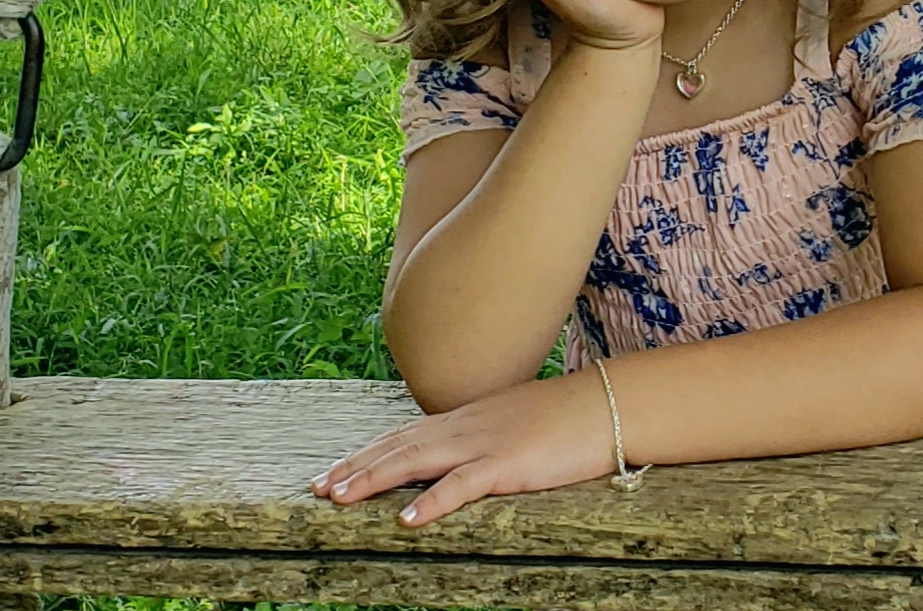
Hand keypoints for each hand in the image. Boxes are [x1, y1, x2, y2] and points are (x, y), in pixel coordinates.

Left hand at [310, 370, 614, 524]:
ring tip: (339, 498)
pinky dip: (432, 500)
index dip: (366, 453)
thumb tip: (458, 459)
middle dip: (355, 467)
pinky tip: (406, 517)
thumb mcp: (512, 423)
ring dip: (374, 479)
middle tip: (316, 488)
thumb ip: (481, 437)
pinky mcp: (508, 464)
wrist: (606, 404)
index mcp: (466, 418)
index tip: (332, 471)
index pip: (404, 435)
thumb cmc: (565, 418)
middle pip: (399, 445)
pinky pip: (463, 484)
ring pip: (417, 460)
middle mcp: (465, 426)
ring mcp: (485, 442)